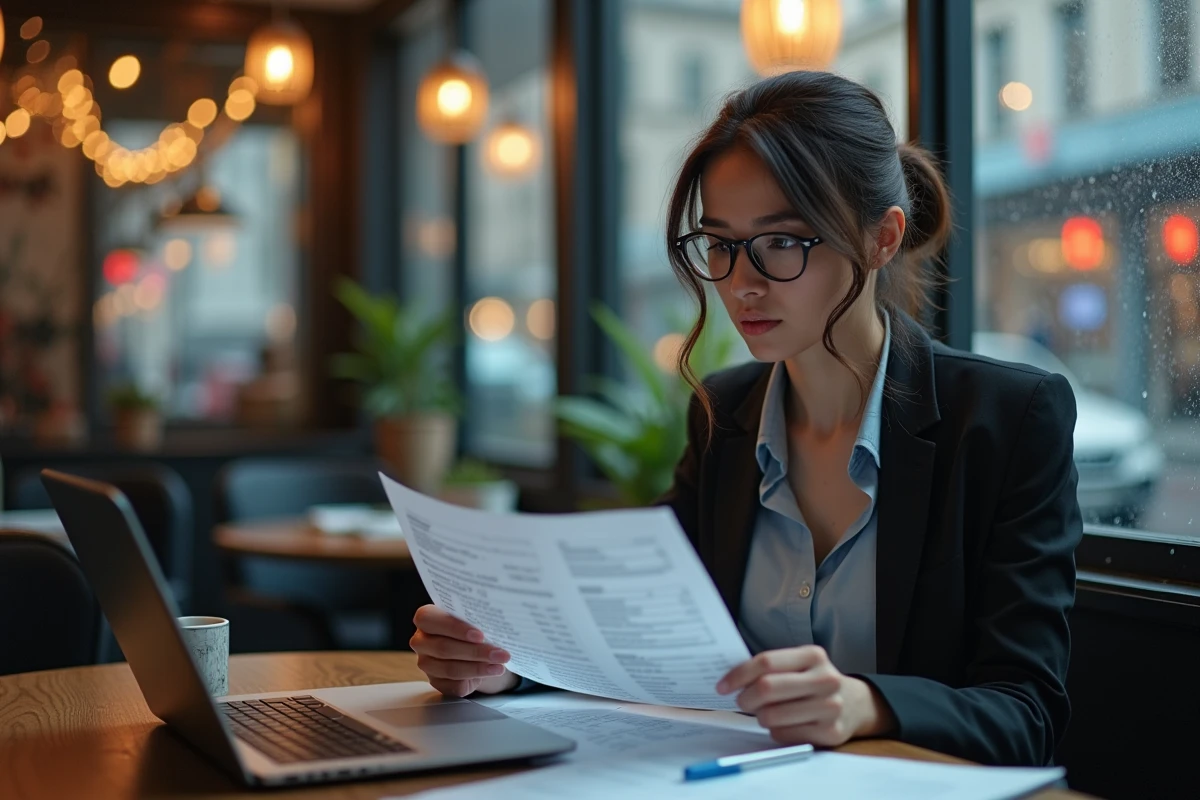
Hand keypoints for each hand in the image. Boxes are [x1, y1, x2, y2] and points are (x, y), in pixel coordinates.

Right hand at [410, 605, 518, 696]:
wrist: (474, 649)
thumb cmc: (471, 628)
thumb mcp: (472, 620)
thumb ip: (475, 620)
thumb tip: (496, 625)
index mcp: (426, 618)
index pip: (428, 619)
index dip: (454, 627)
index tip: (480, 635)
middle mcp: (421, 641)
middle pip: (443, 647)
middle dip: (475, 651)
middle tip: (499, 653)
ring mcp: (426, 664)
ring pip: (450, 669)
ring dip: (478, 667)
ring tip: (499, 664)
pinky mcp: (436, 682)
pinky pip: (454, 684)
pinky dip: (476, 678)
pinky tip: (492, 671)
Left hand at [717, 645, 894, 747]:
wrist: (855, 704)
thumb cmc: (814, 682)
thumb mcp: (800, 664)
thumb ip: (771, 667)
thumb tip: (729, 678)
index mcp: (813, 655)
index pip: (766, 662)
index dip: (738, 675)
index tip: (722, 685)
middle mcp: (825, 679)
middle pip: (767, 688)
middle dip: (745, 698)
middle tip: (741, 701)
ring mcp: (830, 707)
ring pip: (772, 716)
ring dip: (760, 717)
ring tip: (765, 712)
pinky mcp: (830, 733)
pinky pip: (784, 735)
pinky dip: (775, 731)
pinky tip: (783, 724)